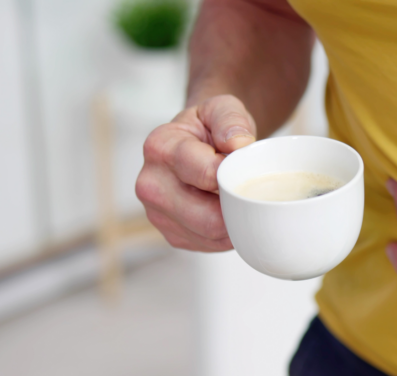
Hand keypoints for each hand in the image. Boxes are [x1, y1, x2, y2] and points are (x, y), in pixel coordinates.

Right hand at [135, 95, 256, 251]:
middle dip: (236, 205)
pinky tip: (226, 212)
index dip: (235, 176)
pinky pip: (209, 245)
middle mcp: (150, 183)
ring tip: (236, 198)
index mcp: (160, 147)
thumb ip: (231, 119)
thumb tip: (238, 144)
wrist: (197, 144)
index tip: (243, 167)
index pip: (207, 175)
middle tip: (246, 188)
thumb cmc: (210, 128)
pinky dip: (225, 234)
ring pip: (211, 235)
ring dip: (233, 221)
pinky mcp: (171, 235)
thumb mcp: (222, 108)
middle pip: (208, 217)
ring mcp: (157, 214)